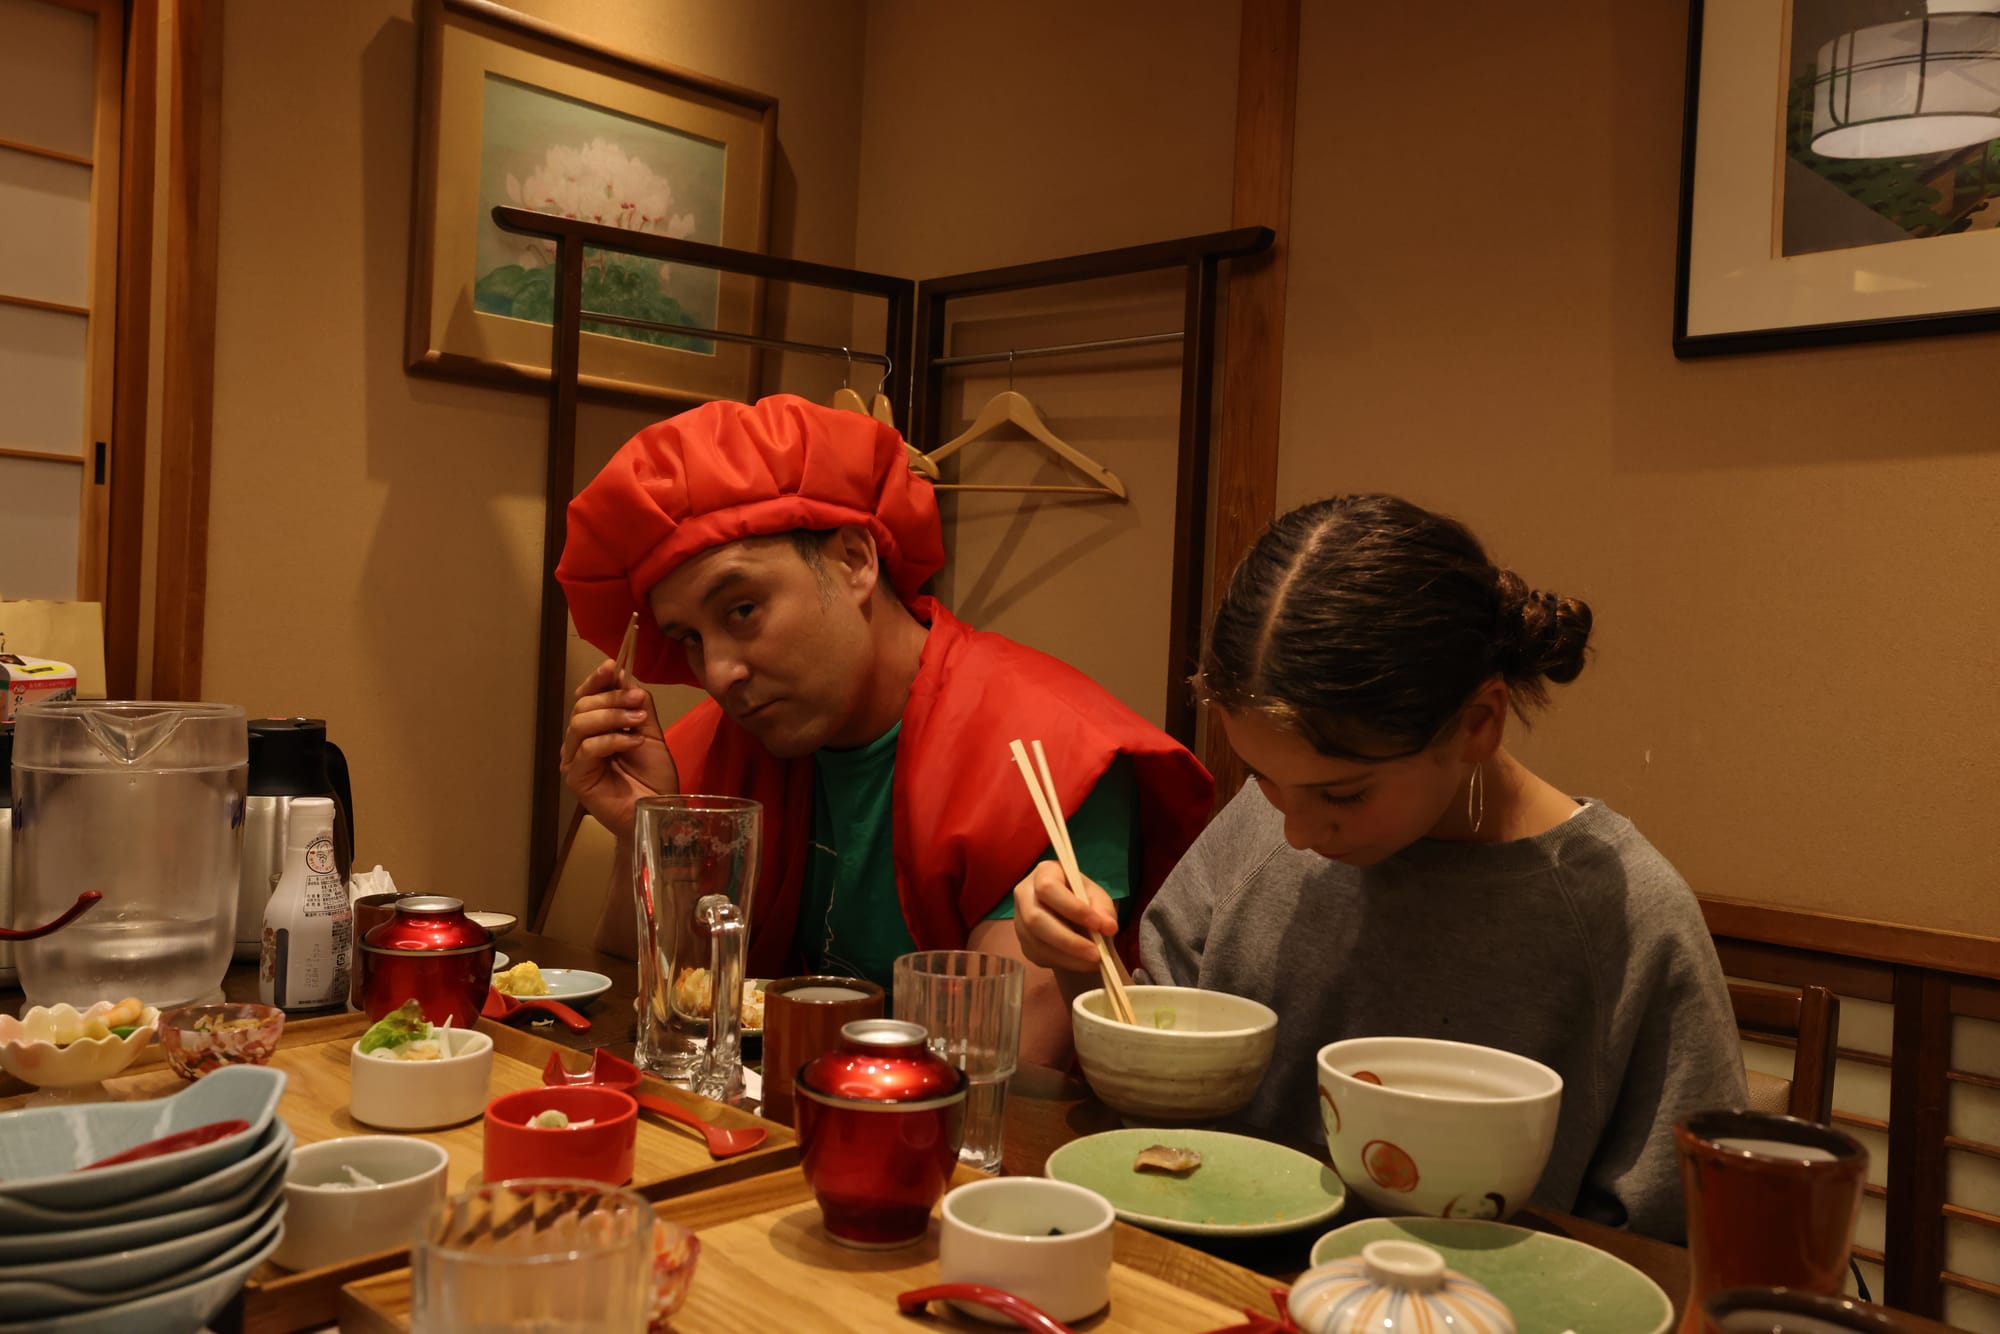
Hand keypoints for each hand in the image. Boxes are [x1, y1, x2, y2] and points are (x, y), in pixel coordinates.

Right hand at [560, 659, 677, 837]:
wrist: (659, 812)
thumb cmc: (653, 777)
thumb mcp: (650, 732)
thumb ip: (638, 706)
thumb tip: (626, 676)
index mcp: (594, 729)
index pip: (586, 696)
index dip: (597, 679)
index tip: (613, 665)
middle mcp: (578, 742)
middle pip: (582, 706)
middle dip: (612, 698)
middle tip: (638, 701)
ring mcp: (574, 760)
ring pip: (581, 723)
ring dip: (613, 716)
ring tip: (639, 722)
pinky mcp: (575, 777)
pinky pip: (589, 748)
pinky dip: (614, 740)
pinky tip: (634, 742)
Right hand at [1010, 860, 1116, 972]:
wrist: (1068, 914)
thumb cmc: (1082, 898)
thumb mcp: (1096, 896)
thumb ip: (1104, 909)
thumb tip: (1108, 927)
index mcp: (1043, 873)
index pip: (1049, 889)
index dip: (1072, 908)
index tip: (1098, 925)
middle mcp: (1024, 894)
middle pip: (1036, 919)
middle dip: (1069, 940)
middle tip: (1096, 954)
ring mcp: (1020, 920)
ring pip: (1037, 942)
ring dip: (1068, 956)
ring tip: (1093, 962)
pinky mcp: (1023, 942)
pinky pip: (1039, 956)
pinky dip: (1064, 962)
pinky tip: (1082, 963)